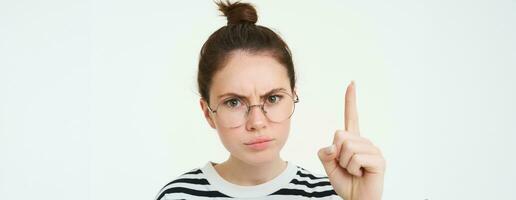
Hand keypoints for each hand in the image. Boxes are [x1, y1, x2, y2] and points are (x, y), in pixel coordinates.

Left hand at [317, 81, 385, 199]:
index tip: (351, 83)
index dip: (350, 101)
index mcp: (352, 141)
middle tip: (347, 167)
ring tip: (355, 172)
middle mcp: (364, 142)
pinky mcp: (378, 160)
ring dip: (345, 164)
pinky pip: (355, 158)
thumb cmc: (346, 183)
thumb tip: (332, 146)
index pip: (351, 117)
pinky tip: (361, 174)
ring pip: (346, 148)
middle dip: (336, 154)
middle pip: (339, 135)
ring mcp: (372, 149)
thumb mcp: (329, 167)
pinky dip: (353, 169)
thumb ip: (325, 154)